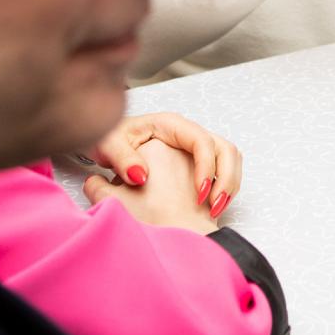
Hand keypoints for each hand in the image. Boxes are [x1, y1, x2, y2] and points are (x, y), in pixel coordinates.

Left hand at [88, 111, 241, 218]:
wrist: (106, 145)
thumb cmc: (109, 140)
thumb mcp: (108, 146)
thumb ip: (122, 159)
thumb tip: (141, 176)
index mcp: (171, 124)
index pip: (201, 140)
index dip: (206, 166)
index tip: (200, 192)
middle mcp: (187, 133)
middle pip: (223, 149)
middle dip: (224, 178)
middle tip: (212, 205)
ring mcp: (194, 146)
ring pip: (228, 159)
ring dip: (228, 184)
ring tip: (215, 209)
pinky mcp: (197, 160)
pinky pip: (223, 170)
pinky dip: (224, 188)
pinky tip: (212, 207)